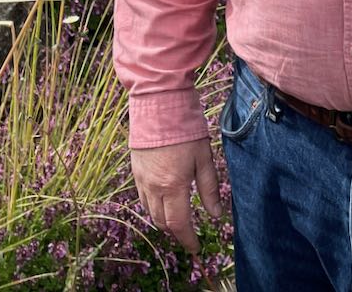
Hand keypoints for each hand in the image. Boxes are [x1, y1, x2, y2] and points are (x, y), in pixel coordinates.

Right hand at [130, 138, 222, 253]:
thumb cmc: (186, 129)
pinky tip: (163, 201)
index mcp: (173, 186)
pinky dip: (152, 206)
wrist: (159, 104)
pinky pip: (142, 197)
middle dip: (175, 232)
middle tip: (188, 234)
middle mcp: (153, 187)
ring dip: (163, 220)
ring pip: (149, 211)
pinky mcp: (134, 170)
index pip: (178, 224)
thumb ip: (209, 189)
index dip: (187, 240)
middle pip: (161, 222)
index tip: (196, 247)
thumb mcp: (204, 159)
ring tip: (177, 219)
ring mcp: (141, 178)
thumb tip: (216, 215)